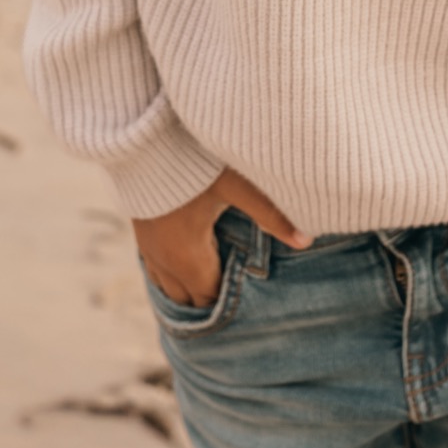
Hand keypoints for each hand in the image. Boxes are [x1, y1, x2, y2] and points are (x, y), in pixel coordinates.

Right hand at [133, 167, 309, 306]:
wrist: (143, 141)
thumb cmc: (191, 163)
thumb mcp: (235, 186)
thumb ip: (270, 214)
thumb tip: (307, 240)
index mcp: (189, 258)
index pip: (211, 299)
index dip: (231, 304)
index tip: (253, 306)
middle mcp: (165, 261)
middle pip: (190, 300)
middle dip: (212, 301)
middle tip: (240, 301)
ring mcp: (149, 250)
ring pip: (169, 289)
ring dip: (191, 291)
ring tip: (217, 288)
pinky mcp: (141, 235)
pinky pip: (156, 272)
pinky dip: (174, 277)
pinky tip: (188, 266)